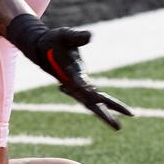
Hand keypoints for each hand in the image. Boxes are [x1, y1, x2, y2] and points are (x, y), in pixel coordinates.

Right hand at [4, 16, 132, 129]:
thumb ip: (77, 37)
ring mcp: (79, 86)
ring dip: (108, 112)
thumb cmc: (54, 41)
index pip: (80, 85)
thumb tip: (90, 36)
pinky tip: (120, 110)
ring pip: (94, 102)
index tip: (98, 98)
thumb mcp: (65, 35)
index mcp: (71, 74)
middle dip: (104, 115)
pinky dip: (106, 102)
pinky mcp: (82, 83)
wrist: (42, 49)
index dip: (89, 91)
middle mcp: (75, 84)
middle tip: (118, 128)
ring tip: (121, 125)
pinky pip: (96, 96)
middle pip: (90, 103)